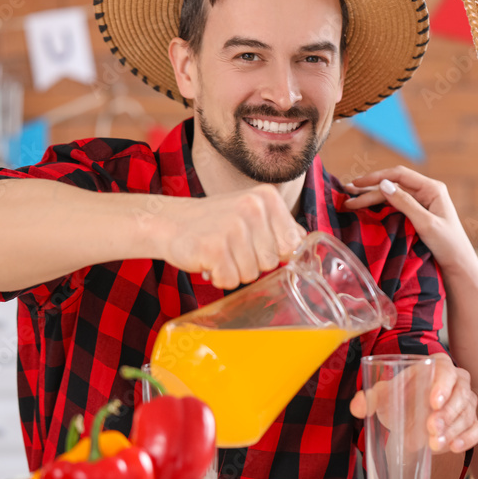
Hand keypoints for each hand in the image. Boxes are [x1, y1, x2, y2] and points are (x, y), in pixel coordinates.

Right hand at [157, 185, 305, 288]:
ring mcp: (233, 227)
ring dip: (233, 271)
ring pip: (252, 275)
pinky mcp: (214, 247)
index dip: (272, 253)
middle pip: (272, 262)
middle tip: (231, 248)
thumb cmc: (216, 223)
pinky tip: (208, 261)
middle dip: (252, 263)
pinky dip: (219, 278)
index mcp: (267, 198)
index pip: (291, 245)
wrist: (170, 222)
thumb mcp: (252, 213)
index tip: (253, 244)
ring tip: (219, 253)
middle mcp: (253, 207)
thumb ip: (280, 226)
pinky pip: (230, 281)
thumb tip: (307, 242)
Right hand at [343, 167, 477, 276]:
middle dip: (369, 189)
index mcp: (432, 188)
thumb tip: (384, 184)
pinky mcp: (418, 214)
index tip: (357, 184)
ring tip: (350, 201)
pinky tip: (365, 209)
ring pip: (392, 195)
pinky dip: (379, 206)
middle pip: (393, 184)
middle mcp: (427, 191)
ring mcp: (422, 202)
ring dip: (371, 197)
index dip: (376, 177)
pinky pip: (395, 205)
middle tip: (347, 195)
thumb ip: (405, 203)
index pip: (399, 175)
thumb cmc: (448, 244)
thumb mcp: (426, 223)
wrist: (458, 265)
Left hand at [350, 353, 477, 454]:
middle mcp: (458, 382)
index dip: (442, 386)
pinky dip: (468, 439)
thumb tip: (357, 405)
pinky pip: (477, 429)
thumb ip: (369, 398)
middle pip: (461, 395)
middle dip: (447, 414)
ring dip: (453, 430)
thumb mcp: (384, 396)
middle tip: (431, 428)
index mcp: (438, 366)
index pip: (446, 372)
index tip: (433, 402)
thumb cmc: (400, 398)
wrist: (409, 415)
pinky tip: (454, 447)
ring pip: (467, 414)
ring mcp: (467, 403)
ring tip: (435, 444)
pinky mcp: (471, 422)